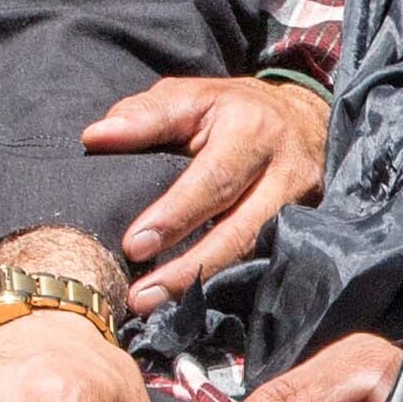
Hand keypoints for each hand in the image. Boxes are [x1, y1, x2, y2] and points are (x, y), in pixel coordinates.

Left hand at [89, 76, 331, 314]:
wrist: (306, 119)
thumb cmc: (234, 109)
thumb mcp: (192, 97)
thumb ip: (145, 115)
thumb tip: (95, 137)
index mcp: (253, 130)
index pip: (214, 180)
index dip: (176, 216)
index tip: (135, 245)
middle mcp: (286, 171)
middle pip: (240, 230)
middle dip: (190, 268)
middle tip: (142, 296)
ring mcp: (303, 206)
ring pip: (254, 253)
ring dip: (204, 283)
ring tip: (156, 304)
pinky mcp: (307, 229)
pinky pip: (264, 261)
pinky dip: (224, 282)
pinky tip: (189, 300)